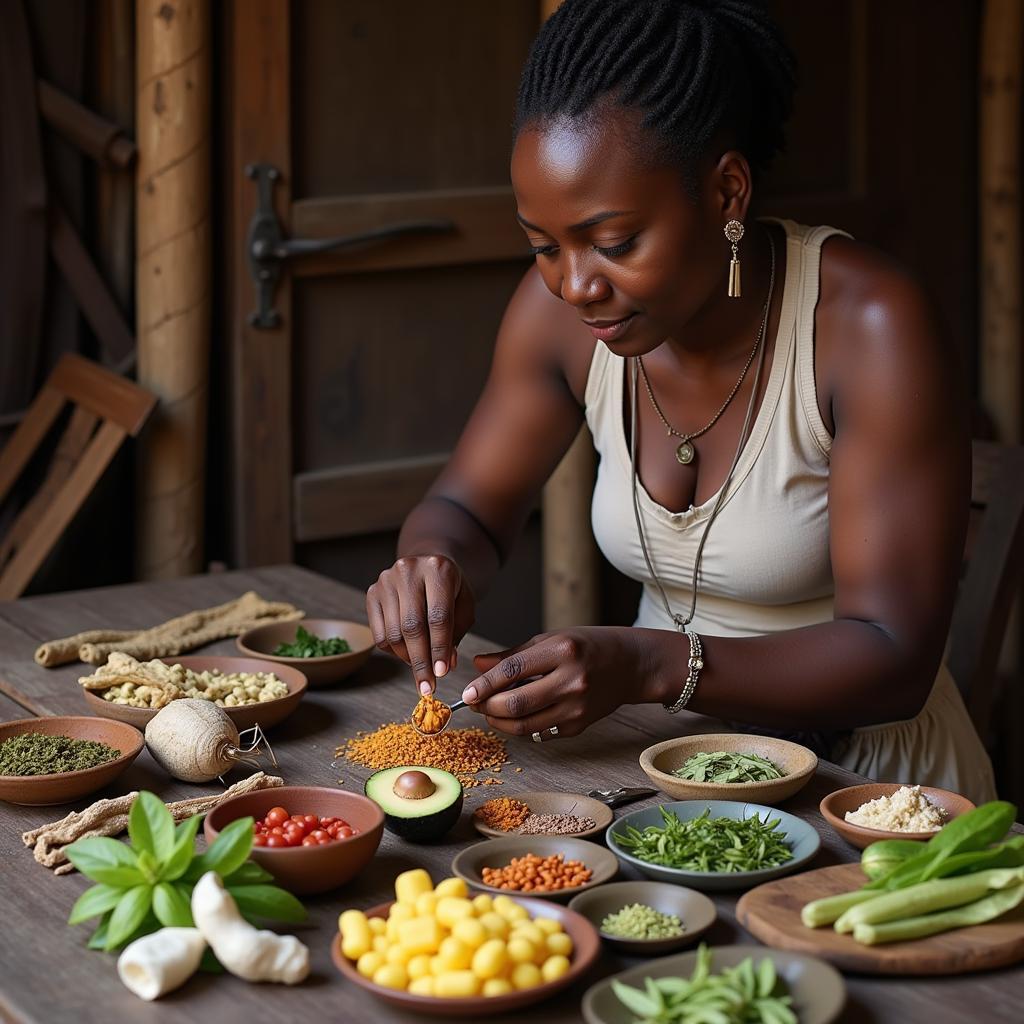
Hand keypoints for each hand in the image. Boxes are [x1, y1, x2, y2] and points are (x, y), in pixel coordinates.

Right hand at [366, 554, 475, 693]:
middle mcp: (408, 570)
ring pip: (393, 634)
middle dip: (421, 661)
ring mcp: (386, 580)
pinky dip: (394, 652)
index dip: (440, 648)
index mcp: (438, 569)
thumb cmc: (450, 589)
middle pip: (412, 627)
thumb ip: (456, 633)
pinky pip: (378, 635)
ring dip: (408, 659)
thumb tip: (444, 665)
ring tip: (421, 667)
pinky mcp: (371, 592)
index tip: (441, 673)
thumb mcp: (464, 606)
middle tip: (427, 686)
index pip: (438, 616)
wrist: (428, 565)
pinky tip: (407, 653)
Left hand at [461, 627, 667, 738]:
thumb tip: (477, 665)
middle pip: (515, 703)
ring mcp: (577, 707)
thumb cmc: (587, 646)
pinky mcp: (580, 726)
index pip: (513, 670)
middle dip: (487, 706)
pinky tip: (515, 716)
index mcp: (562, 650)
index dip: (485, 683)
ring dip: (499, 722)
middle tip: (475, 703)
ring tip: (489, 711)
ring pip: (525, 725)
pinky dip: (521, 727)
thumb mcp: (550, 639)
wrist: (631, 665)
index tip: (467, 692)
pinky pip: (540, 733)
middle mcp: (572, 680)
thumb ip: (512, 656)